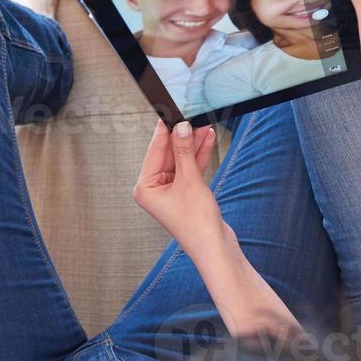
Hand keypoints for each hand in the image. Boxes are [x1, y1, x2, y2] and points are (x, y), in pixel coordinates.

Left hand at [133, 120, 223, 251]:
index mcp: (145, 188)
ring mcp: (170, 191)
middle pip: (168, 154)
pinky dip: (198, 156)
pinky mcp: (186, 193)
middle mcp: (154, 189)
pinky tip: (206, 140)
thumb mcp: (189, 181)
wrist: (215, 247)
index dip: (164, 131)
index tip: (170, 113)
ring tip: (203, 125)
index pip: (154, 152)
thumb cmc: (197, 223)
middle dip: (182, 137)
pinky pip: (190, 169)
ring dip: (192, 144)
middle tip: (192, 118)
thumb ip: (184, 151)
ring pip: (181, 160)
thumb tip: (180, 128)